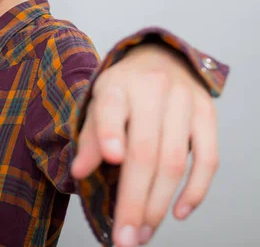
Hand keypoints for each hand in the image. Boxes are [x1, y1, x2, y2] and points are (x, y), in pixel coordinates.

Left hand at [70, 44, 218, 246]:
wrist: (159, 59)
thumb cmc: (122, 90)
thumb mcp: (98, 103)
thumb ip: (90, 137)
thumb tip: (80, 173)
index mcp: (117, 86)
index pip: (111, 110)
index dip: (110, 133)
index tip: (111, 159)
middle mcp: (152, 90)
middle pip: (145, 152)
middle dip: (134, 200)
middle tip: (125, 237)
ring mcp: (184, 102)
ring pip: (175, 161)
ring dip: (159, 204)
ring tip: (143, 232)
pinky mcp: (207, 114)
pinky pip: (208, 158)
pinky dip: (195, 190)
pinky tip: (179, 213)